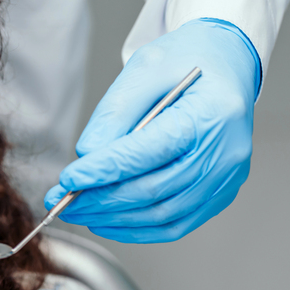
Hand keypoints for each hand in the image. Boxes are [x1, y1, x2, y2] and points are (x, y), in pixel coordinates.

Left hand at [45, 18, 259, 242]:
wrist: (227, 63)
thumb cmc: (188, 60)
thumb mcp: (144, 69)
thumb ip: (115, 113)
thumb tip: (88, 155)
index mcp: (211, 114)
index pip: (148, 152)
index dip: (103, 171)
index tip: (68, 179)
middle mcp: (226, 152)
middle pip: (154, 190)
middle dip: (101, 200)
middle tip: (62, 201)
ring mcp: (227, 178)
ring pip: (163, 214)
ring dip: (114, 218)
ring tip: (78, 211)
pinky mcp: (220, 192)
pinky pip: (176, 224)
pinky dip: (138, 229)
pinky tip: (108, 220)